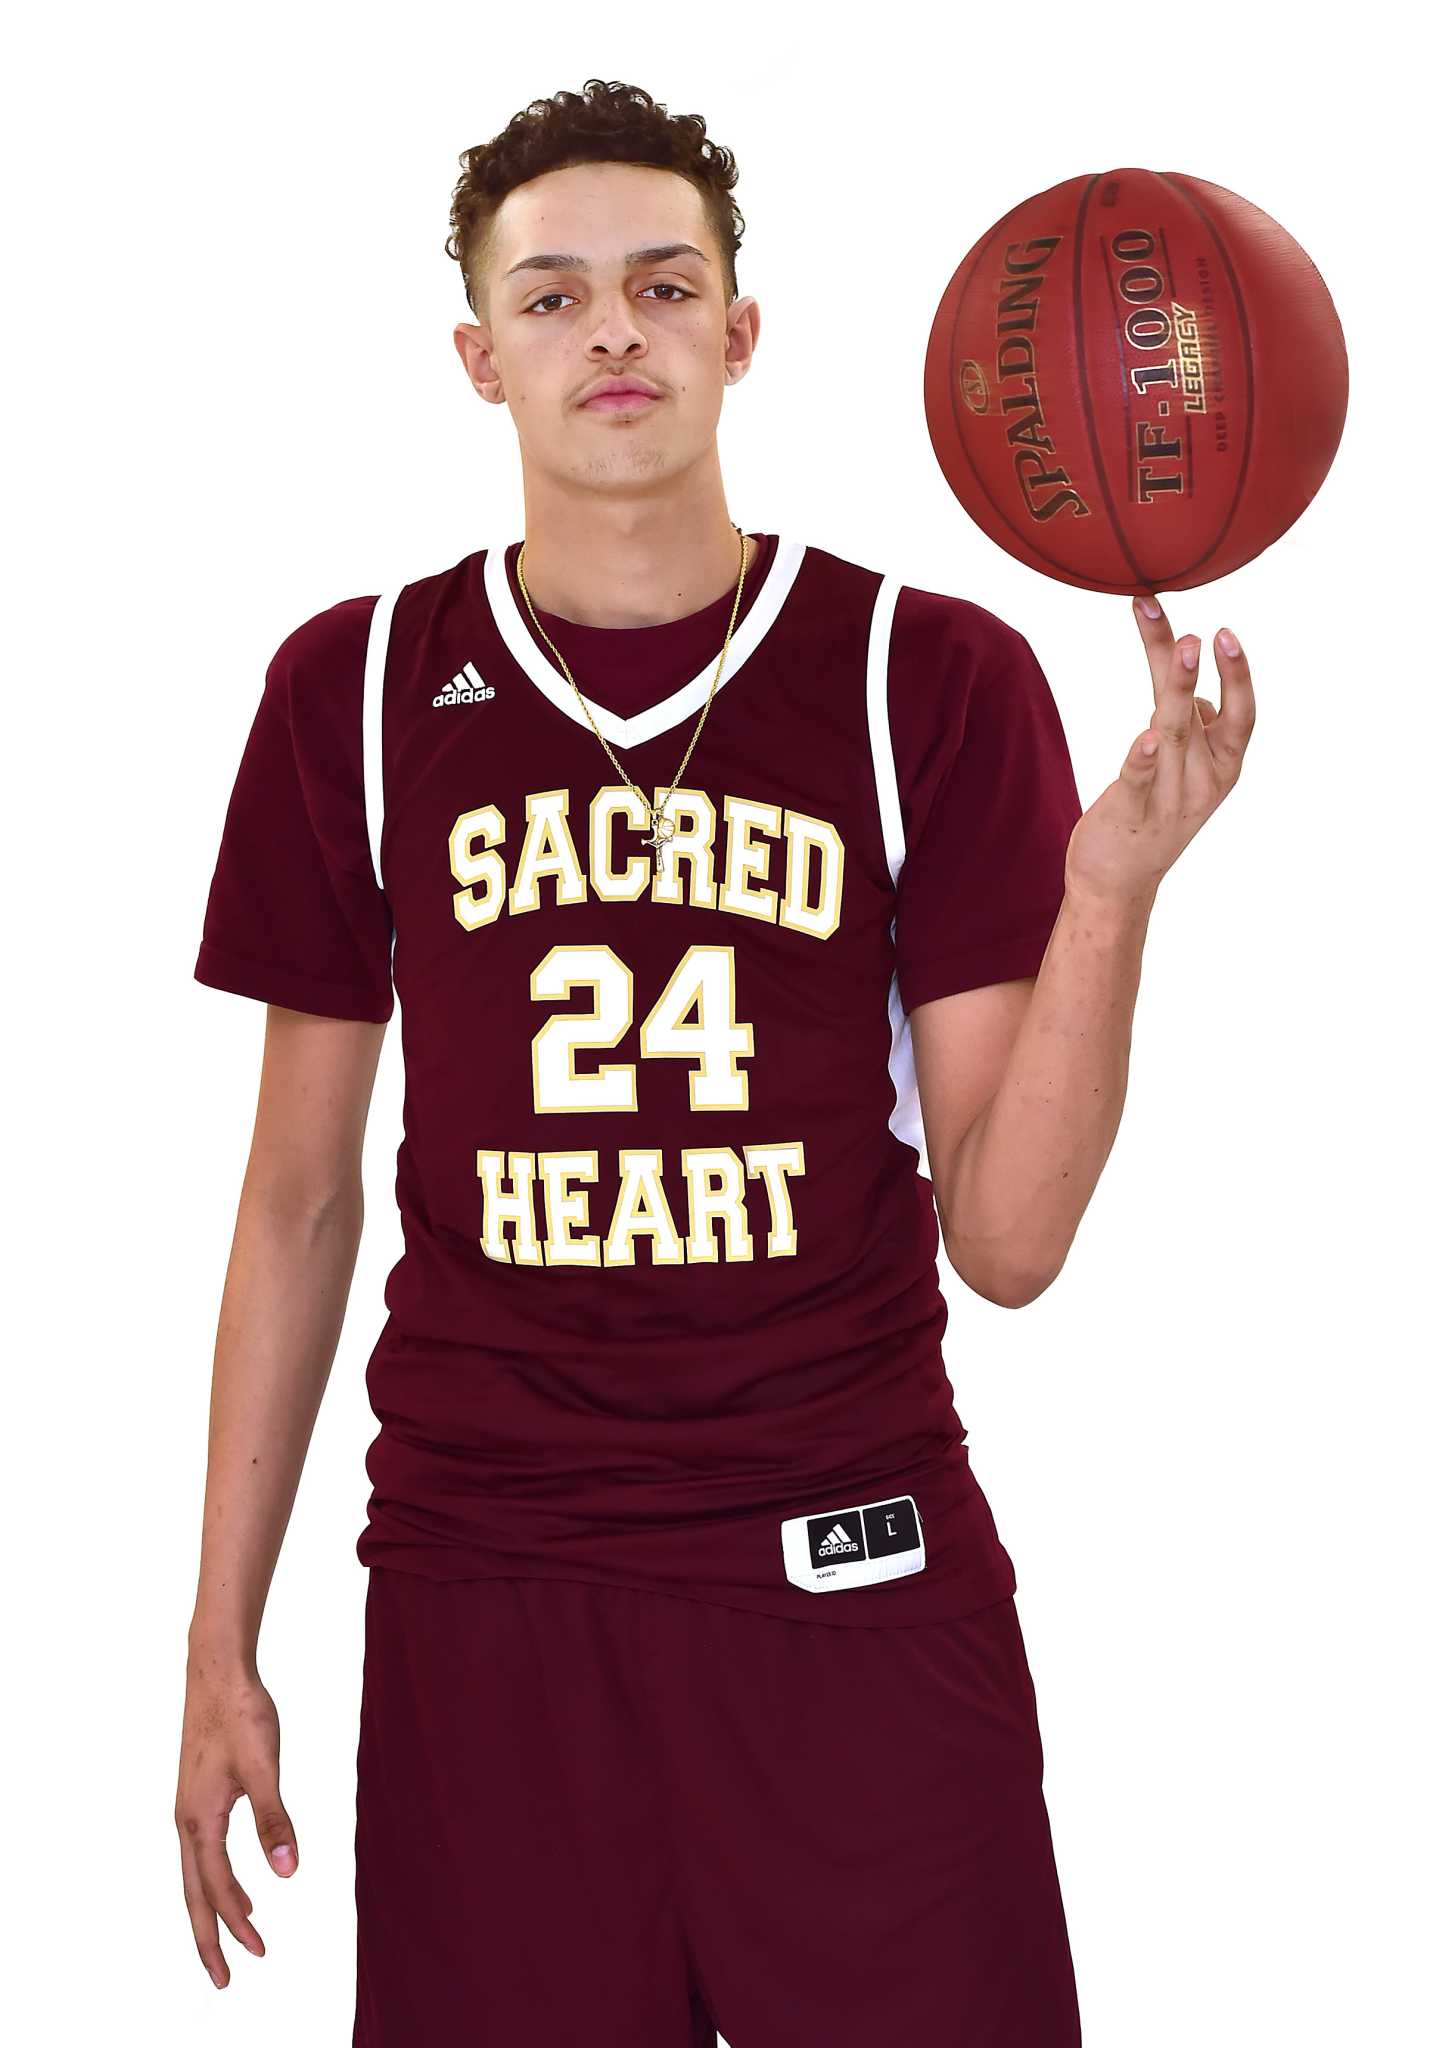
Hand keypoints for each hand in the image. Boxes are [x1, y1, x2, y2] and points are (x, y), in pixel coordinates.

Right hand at [175, 1651, 297, 1988]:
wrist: (217, 1672)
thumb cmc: (242, 1714)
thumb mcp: (264, 1767)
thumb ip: (275, 1820)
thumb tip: (288, 1873)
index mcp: (199, 1820)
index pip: (218, 1886)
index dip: (238, 1922)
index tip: (259, 1951)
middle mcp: (187, 1820)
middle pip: (194, 1894)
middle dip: (209, 1938)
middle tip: (223, 1980)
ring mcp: (188, 1809)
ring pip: (195, 1876)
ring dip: (211, 1911)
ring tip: (234, 1939)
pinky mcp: (197, 1796)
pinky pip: (202, 1854)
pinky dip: (214, 1880)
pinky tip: (237, 1883)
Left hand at [1064, 597, 1256, 910]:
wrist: (1119, 882)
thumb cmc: (1153, 812)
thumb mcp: (1183, 766)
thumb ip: (1192, 726)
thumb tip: (1203, 696)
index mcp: (1222, 765)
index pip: (1242, 714)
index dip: (1238, 674)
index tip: (1224, 632)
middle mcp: (1202, 780)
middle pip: (1198, 713)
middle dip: (1195, 670)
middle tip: (1193, 632)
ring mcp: (1170, 799)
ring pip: (1172, 735)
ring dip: (1177, 690)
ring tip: (1180, 648)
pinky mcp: (1132, 814)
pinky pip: (1140, 780)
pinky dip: (1143, 758)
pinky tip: (1145, 737)